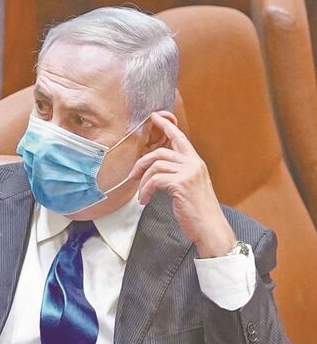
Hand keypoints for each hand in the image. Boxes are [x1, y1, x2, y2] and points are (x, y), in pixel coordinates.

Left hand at [128, 113, 235, 257]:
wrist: (209, 227)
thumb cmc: (197, 211)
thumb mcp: (189, 187)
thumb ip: (177, 174)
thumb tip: (156, 170)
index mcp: (195, 162)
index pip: (179, 138)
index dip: (166, 125)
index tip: (155, 116)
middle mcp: (194, 163)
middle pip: (160, 152)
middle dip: (142, 163)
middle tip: (133, 175)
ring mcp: (189, 172)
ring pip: (155, 165)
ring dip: (142, 181)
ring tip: (141, 193)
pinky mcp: (182, 184)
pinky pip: (154, 180)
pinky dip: (145, 191)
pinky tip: (144, 200)